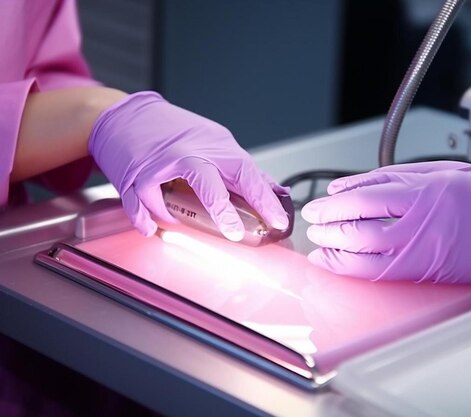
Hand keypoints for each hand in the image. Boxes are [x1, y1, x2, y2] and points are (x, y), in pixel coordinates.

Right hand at [89, 91, 289, 237]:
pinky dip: (144, 218)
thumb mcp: (215, 141)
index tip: (278, 220)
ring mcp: (158, 163)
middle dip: (223, 210)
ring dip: (174, 215)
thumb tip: (274, 190)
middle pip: (208, 181)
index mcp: (214, 146)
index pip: (245, 173)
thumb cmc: (173, 130)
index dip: (264, 199)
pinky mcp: (133, 174)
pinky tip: (151, 227)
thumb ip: (241, 170)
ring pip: (167, 194)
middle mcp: (187, 153)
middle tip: (234, 233)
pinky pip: (138, 201)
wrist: (128, 114)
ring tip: (180, 222)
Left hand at [301, 161, 470, 283]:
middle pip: (358, 227)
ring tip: (318, 244)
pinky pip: (381, 274)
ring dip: (334, 251)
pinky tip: (339, 263)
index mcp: (428, 191)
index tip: (319, 202)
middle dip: (327, 224)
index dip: (334, 201)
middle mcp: (422, 224)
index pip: (365, 196)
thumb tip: (352, 185)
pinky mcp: (430, 273)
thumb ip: (398, 176)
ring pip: (365, 256)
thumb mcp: (449, 170)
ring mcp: (426, 252)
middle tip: (312, 220)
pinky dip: (353, 269)